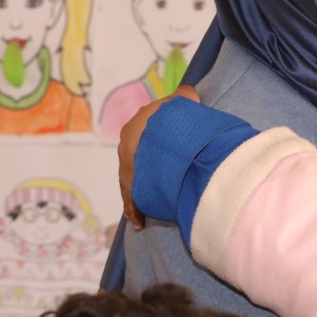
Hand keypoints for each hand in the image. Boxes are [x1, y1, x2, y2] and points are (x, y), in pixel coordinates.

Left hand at [118, 86, 199, 228]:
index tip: (160, 162)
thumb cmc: (177, 119)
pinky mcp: (131, 185)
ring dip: (138, 197)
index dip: (152, 150)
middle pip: (135, 164)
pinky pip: (133, 199)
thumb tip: (189, 96)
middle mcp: (127, 147)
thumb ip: (185, 98)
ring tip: (143, 212)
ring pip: (131, 184)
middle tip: (152, 189)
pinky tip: (139, 220)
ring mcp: (127, 167)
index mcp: (136, 128)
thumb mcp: (184, 102)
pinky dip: (137, 209)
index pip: (140, 140)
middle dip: (143, 176)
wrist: (167, 134)